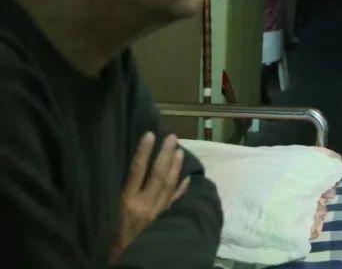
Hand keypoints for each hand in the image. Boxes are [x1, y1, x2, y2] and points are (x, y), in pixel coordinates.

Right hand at [109, 133, 189, 264]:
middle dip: (166, 154)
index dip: (143, 152)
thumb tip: (125, 168)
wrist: (120, 259)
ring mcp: (156, 213)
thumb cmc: (106, 235)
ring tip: (179, 150)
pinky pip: (174, 202)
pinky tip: (187, 178)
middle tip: (172, 136)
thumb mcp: (105, 212)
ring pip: (169, 185)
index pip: (137, 171)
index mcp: (126, 202)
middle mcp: (144, 205)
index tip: (150, 134)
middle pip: (158, 174)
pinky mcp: (162, 220)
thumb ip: (115, 193)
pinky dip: (181, 188)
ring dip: (175, 166)